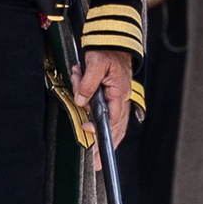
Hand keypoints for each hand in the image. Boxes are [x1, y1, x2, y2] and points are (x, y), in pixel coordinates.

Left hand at [71, 50, 132, 170]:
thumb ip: (87, 84)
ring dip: (106, 138)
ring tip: (99, 158)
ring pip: (114, 124)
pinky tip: (106, 138)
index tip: (87, 133)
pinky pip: (111, 115)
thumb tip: (81, 100)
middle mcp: (121, 99)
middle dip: (105, 145)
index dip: (99, 128)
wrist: (112, 40)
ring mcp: (119, 99)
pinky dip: (107, 126)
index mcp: (119, 93)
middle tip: (97, 163)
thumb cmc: (106, 51)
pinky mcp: (114, 97)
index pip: (111, 116)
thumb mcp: (94, 64)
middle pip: (115, 127)